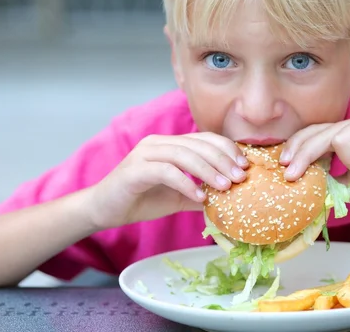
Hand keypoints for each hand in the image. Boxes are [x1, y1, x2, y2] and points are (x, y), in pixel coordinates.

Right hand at [87, 133, 248, 229]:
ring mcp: (145, 153)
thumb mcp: (178, 197)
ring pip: (184, 154)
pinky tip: (199, 197)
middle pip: (198, 144)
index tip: (245, 166)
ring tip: (225, 187)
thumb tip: (230, 200)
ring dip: (208, 170)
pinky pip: (166, 171)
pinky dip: (186, 183)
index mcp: (171, 144)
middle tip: (240, 177)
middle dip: (223, 160)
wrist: (104, 210)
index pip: (205, 139)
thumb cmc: (141, 199)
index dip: (227, 150)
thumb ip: (200, 194)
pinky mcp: (135, 169)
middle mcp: (158, 143)